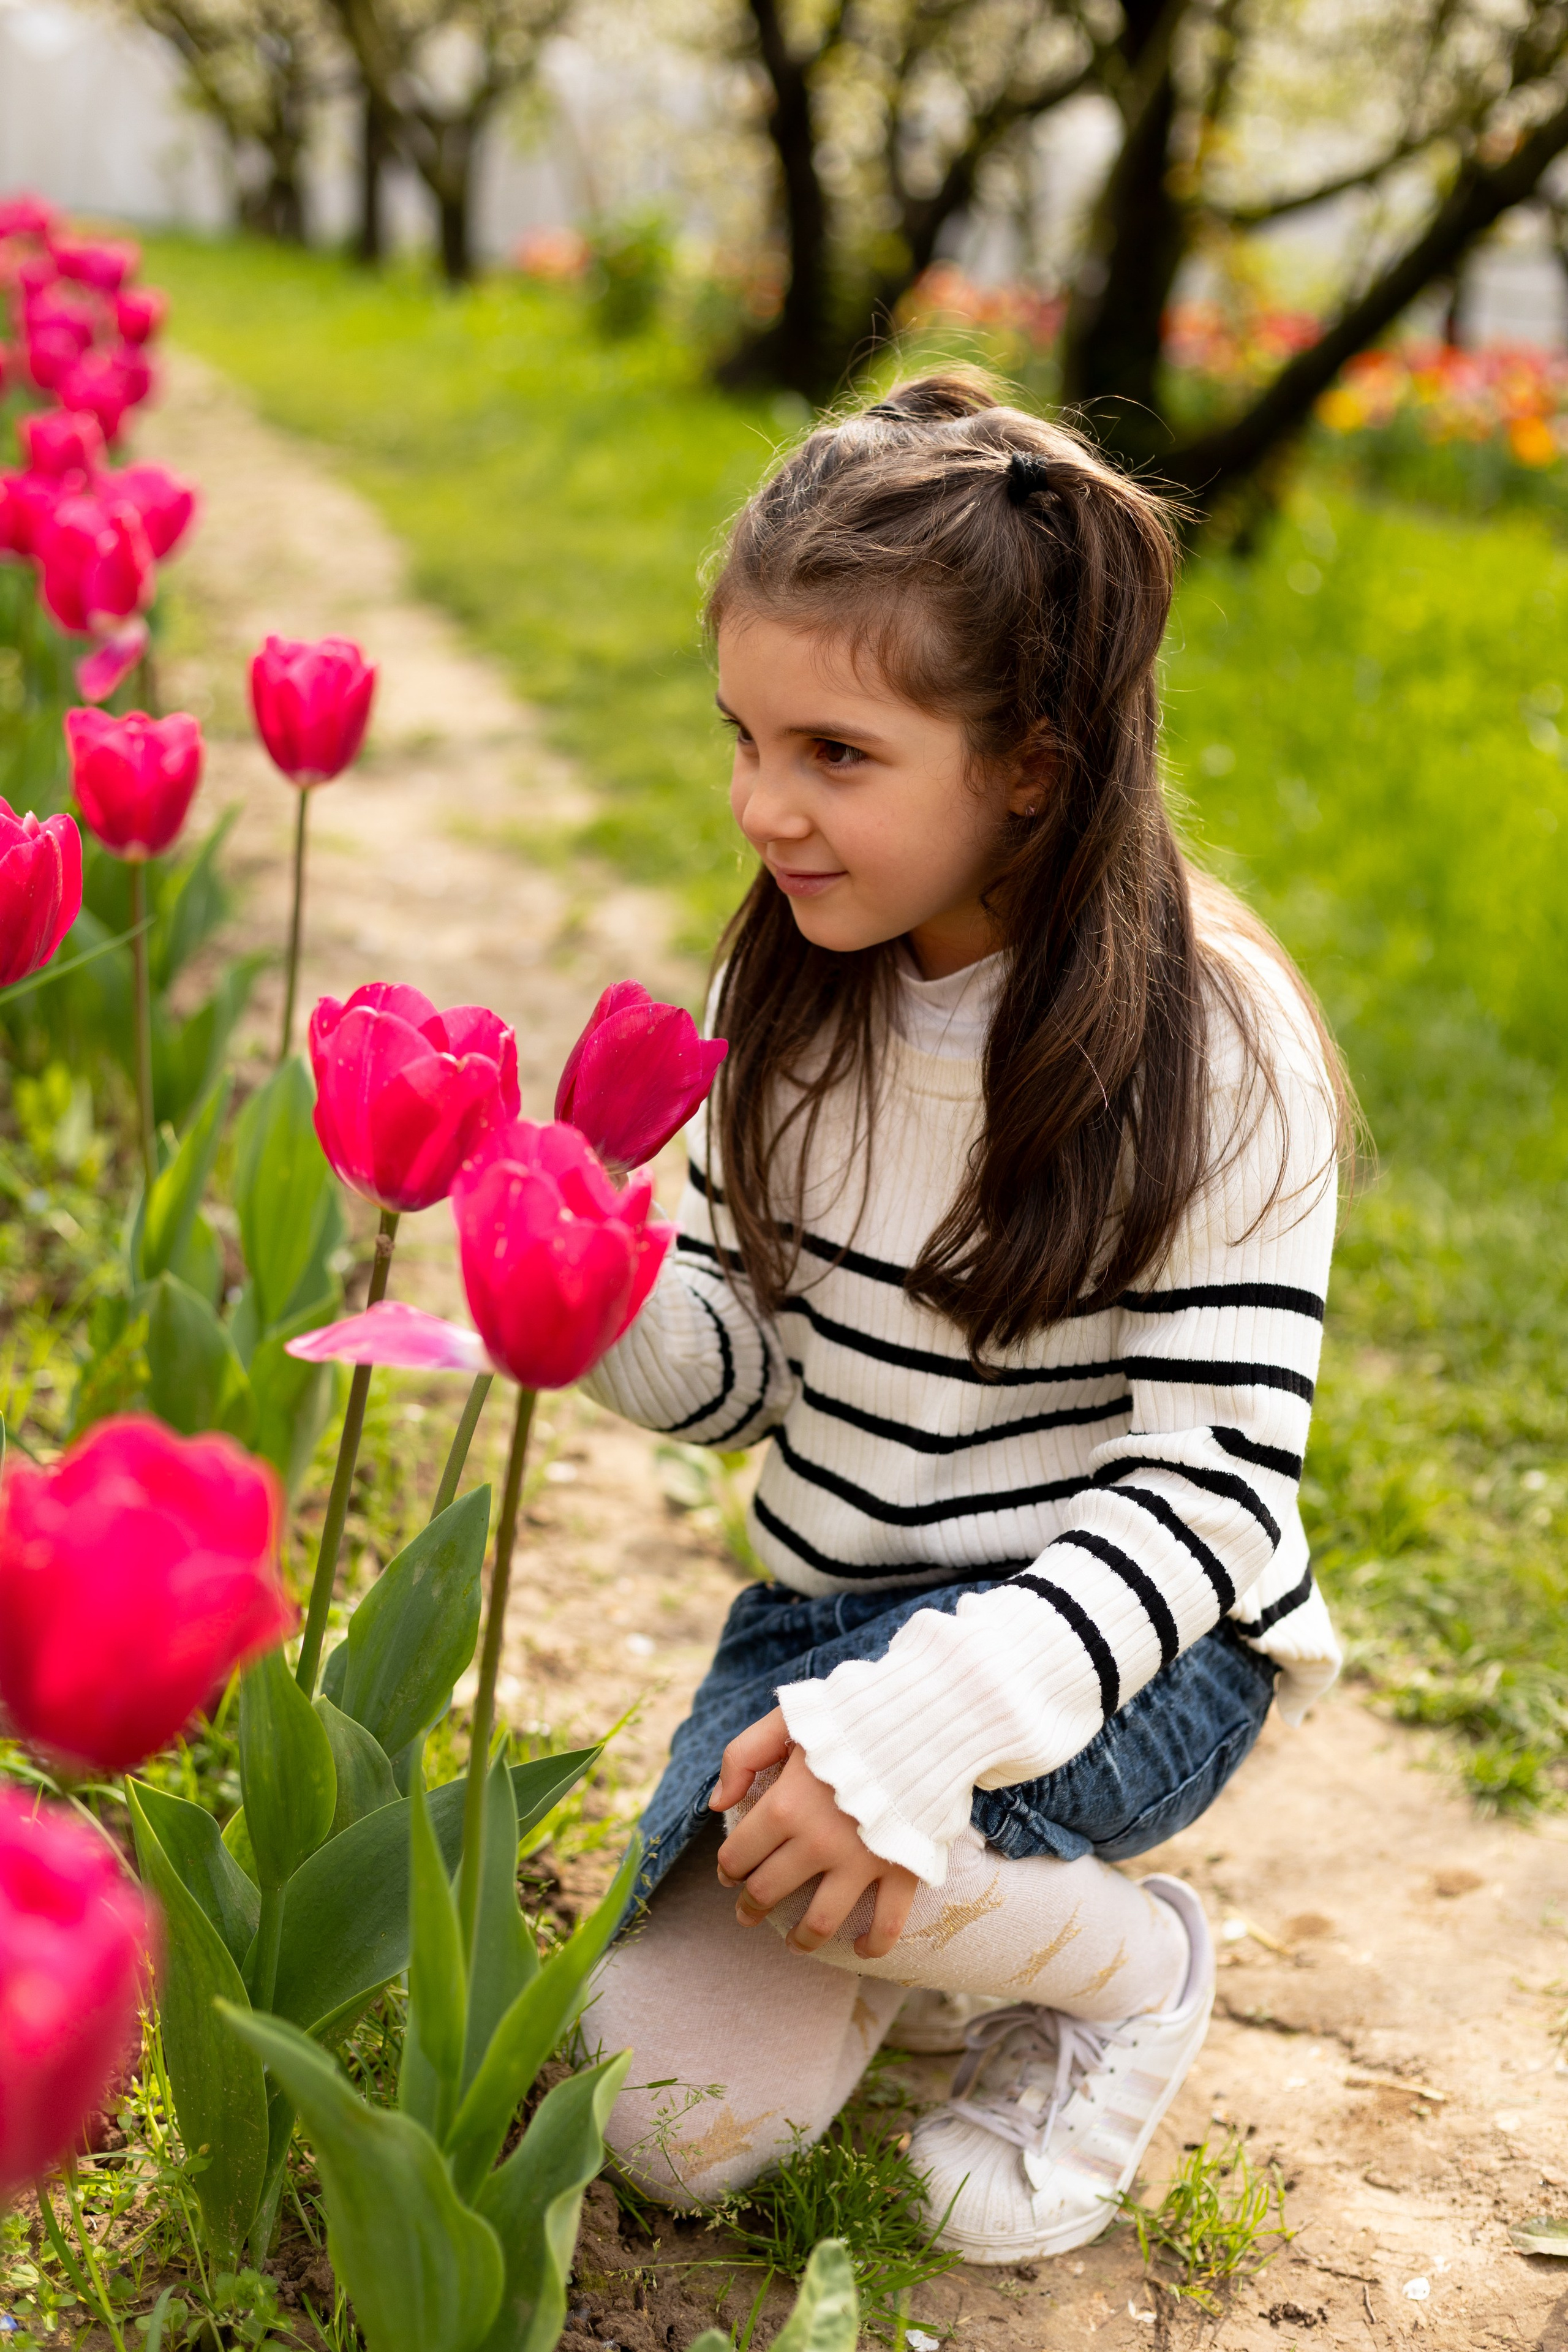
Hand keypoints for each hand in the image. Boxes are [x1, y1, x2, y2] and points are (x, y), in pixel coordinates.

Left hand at [709, 1705, 916, 1958]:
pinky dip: (872, 1945)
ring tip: (794, 1944)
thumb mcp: (785, 1720)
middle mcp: (817, 1843)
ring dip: (801, 1939)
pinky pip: (887, 1924)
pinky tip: (858, 1948)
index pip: (738, 1856)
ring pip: (820, 1922)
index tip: (729, 1874)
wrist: (921, 1719)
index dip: (727, 1869)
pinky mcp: (902, 1870)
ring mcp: (861, 1862)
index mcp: (784, 1806)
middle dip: (750, 1906)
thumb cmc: (848, 1718)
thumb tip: (716, 1803)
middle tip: (747, 1913)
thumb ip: (741, 1755)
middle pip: (768, 1891)